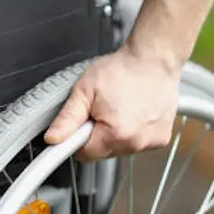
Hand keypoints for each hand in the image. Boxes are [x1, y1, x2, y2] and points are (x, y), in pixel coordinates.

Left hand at [44, 45, 180, 161]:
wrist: (154, 59)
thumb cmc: (122, 69)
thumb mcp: (85, 90)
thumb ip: (67, 118)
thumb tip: (53, 138)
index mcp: (116, 133)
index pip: (85, 154)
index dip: (77, 139)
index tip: (79, 127)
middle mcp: (136, 142)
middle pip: (102, 152)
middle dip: (96, 134)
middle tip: (101, 110)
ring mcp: (151, 142)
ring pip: (119, 148)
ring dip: (114, 133)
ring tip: (119, 108)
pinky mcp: (161, 139)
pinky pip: (136, 143)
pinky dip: (132, 131)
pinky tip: (133, 112)